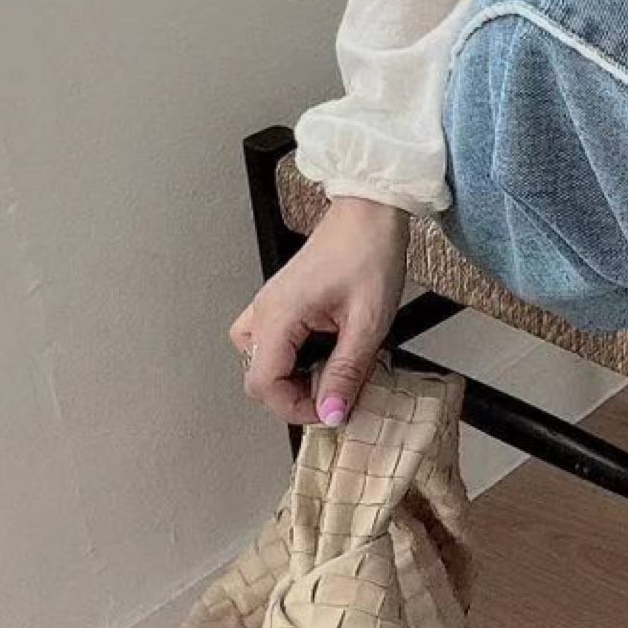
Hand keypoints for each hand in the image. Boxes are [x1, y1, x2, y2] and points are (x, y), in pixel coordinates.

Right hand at [228, 195, 411, 426]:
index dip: (296, 408)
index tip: (331, 411)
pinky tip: (321, 352)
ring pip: (260, 360)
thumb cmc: (369, 254)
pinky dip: (290, 356)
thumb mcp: (368, 323)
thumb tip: (333, 412)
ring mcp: (269, 305)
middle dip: (295, 396)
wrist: (370, 215)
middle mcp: (265, 311)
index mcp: (279, 315)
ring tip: (329, 372)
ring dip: (290, 376)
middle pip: (257, 377)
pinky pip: (269, 341)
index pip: (264, 384)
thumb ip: (348, 372)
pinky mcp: (281, 301)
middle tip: (335, 393)